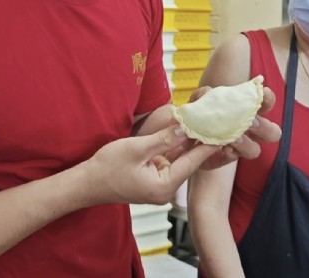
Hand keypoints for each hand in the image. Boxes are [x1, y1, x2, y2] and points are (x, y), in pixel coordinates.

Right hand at [83, 125, 219, 204]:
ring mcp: (161, 185)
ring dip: (190, 142)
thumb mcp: (136, 149)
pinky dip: (177, 146)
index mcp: (164, 186)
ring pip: (181, 159)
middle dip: (201, 140)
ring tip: (206, 122)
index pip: (193, 161)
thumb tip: (186, 127)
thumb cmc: (105, 168)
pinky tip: (186, 131)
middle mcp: (166, 189)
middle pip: (190, 161)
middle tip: (217, 121)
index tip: (224, 128)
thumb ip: (163, 139)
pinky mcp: (154, 179)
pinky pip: (170, 160)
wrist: (85, 184)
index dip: (208, 143)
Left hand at [185, 85, 282, 170]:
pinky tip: (222, 148)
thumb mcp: (198, 99)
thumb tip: (209, 93)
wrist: (184, 135)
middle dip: (265, 128)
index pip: (266, 104)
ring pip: (255, 150)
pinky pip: (234, 158)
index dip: (268, 99)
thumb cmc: (199, 113)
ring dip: (247, 143)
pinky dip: (230, 153)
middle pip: (273, 133)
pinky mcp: (226, 158)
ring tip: (234, 138)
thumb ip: (204, 94)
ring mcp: (240, 146)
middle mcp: (249, 129)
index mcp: (248, 110)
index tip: (263, 93)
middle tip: (252, 122)